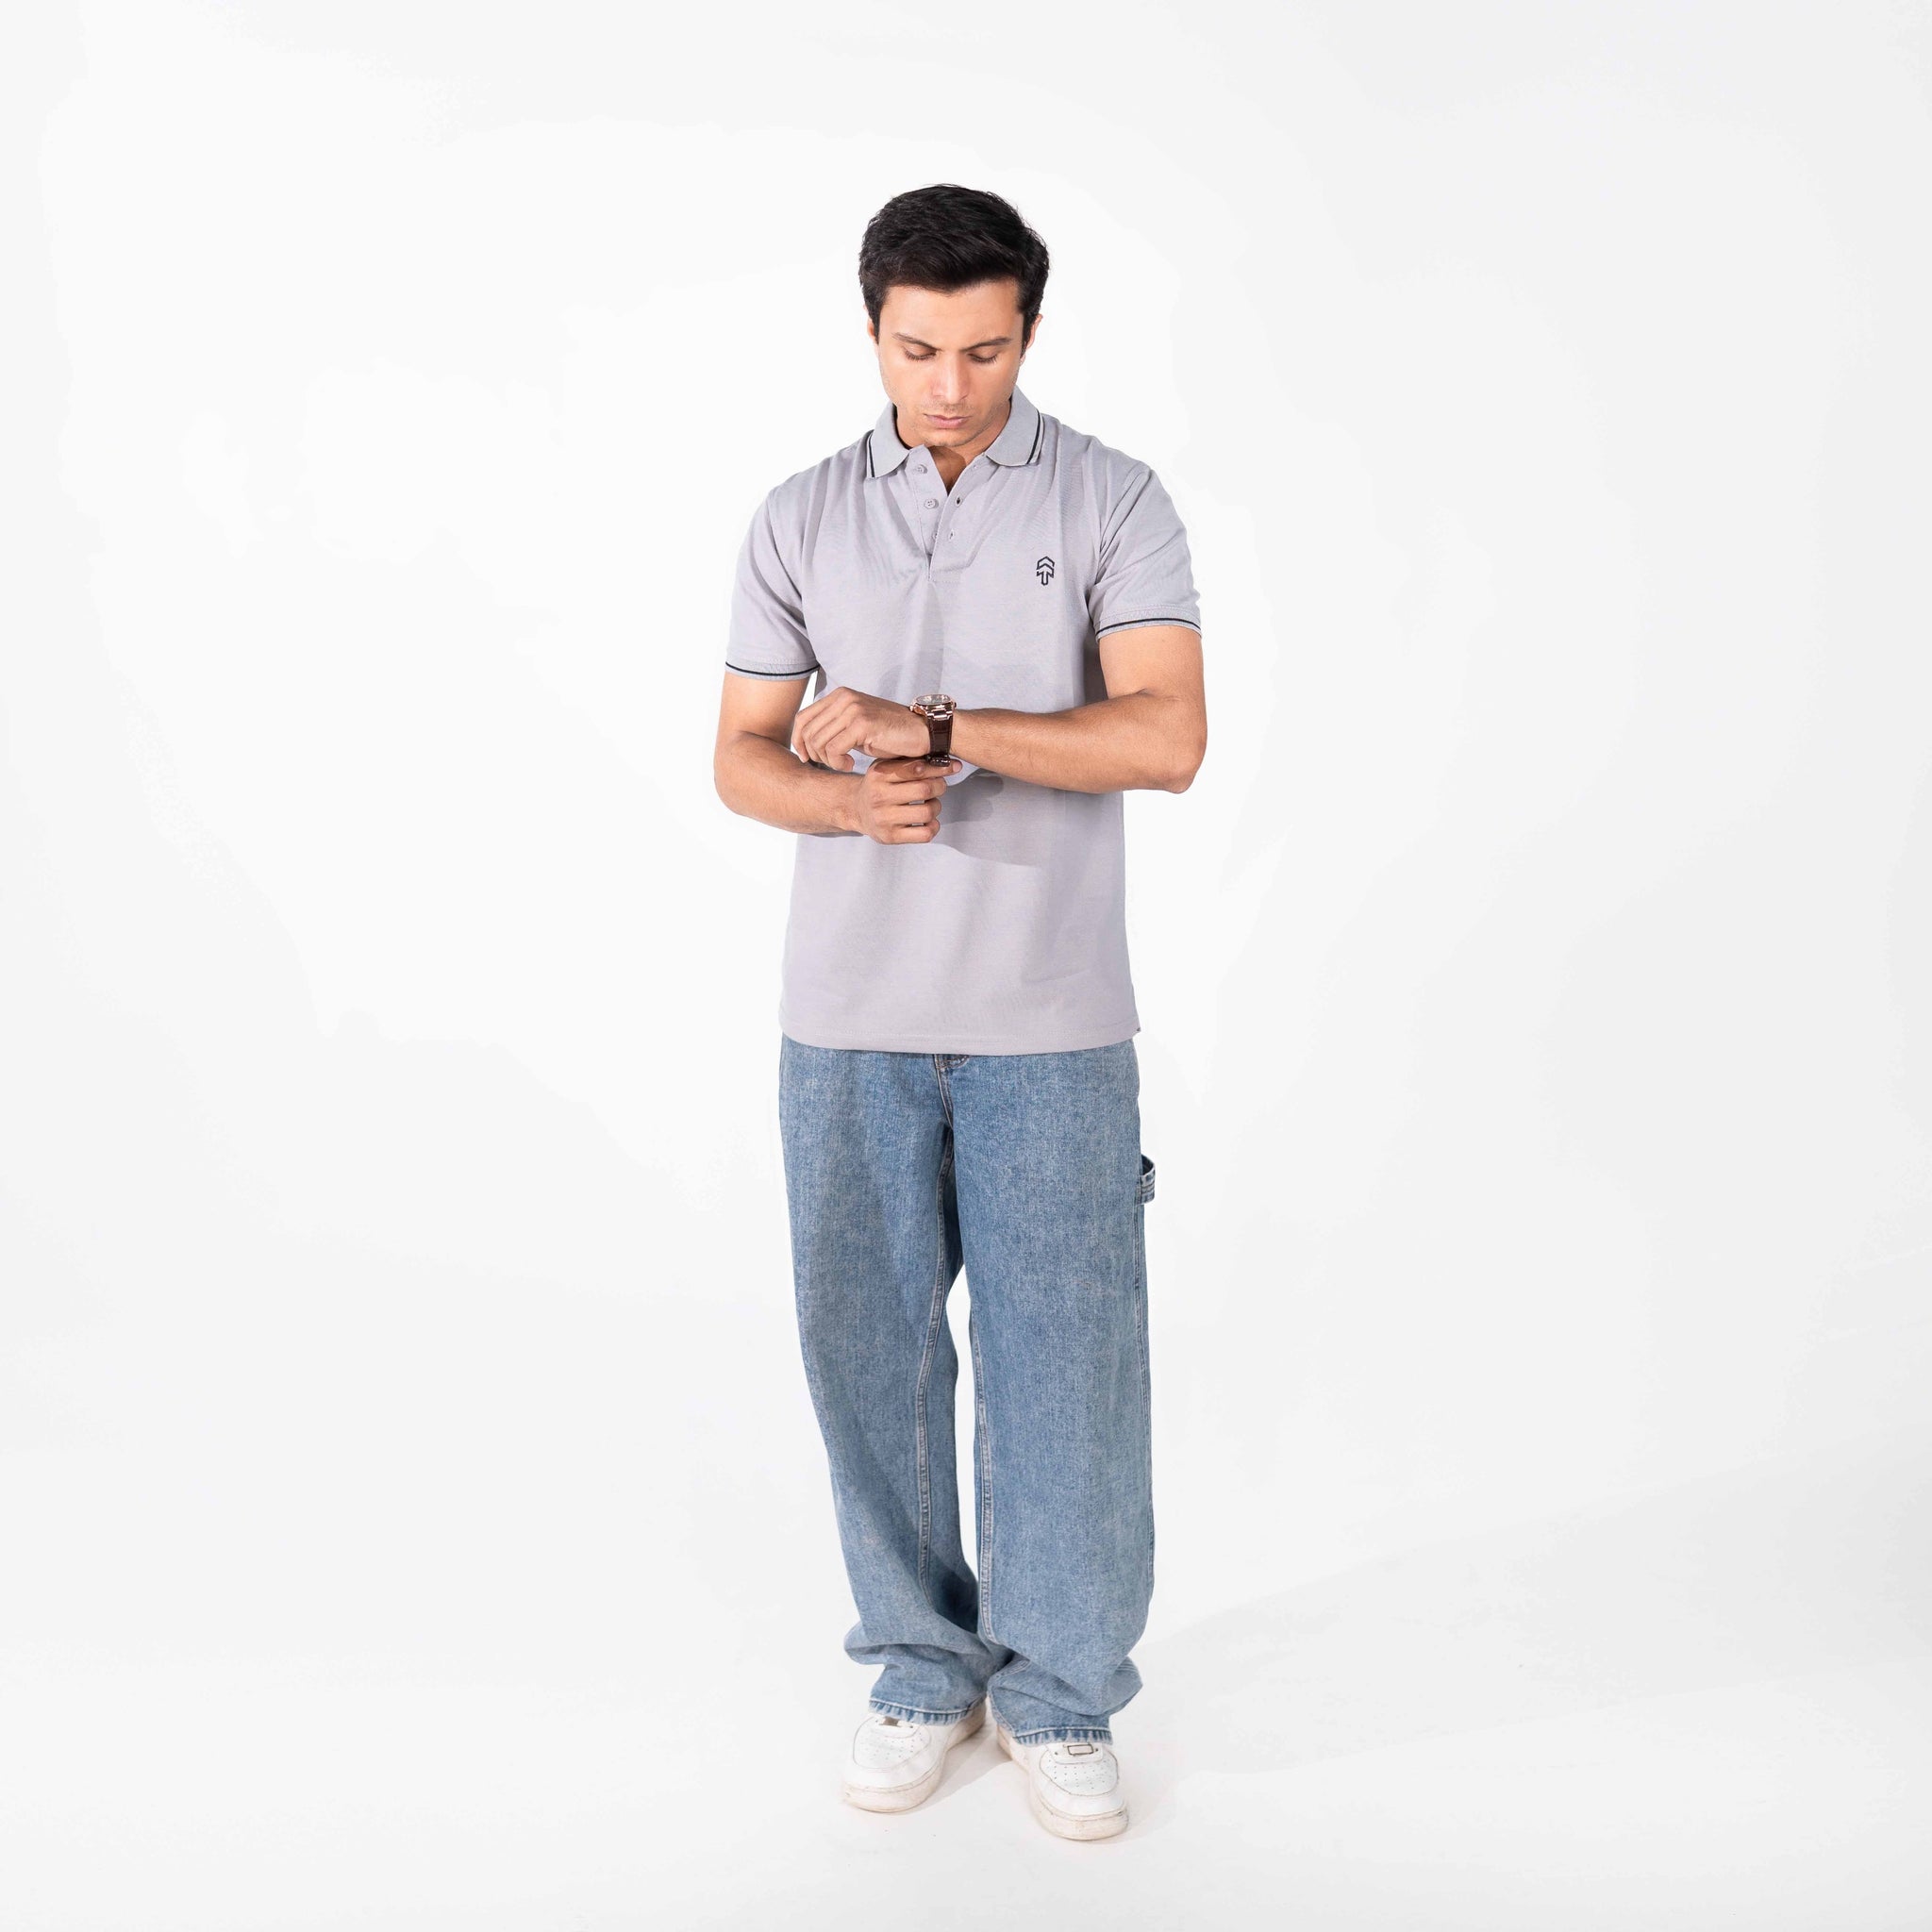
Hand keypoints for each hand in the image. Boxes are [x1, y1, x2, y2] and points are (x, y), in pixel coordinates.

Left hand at [792, 685, 930, 768]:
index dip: (799, 741)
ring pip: (819, 741)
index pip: (803, 718)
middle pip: (808, 731)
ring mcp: (852, 709)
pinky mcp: (862, 723)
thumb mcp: (856, 727)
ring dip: (828, 760)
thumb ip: (834, 728)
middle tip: (831, 764)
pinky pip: (834, 749)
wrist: (922, 732)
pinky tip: (850, 765)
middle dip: (813, 754)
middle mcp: (843, 698)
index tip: (807, 758)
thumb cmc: (890, 734)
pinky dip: (837, 763)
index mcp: (839, 695)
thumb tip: (806, 741)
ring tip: (844, 764)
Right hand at [848, 754, 962, 843]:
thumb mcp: (886, 766)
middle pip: (924, 790)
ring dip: (936, 806)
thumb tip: (946, 761)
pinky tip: (928, 820)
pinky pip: (925, 834)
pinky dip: (933, 826)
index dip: (939, 768)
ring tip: (931, 803)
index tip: (952, 767)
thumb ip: (910, 761)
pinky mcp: (891, 837)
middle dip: (939, 786)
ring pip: (927, 812)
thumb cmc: (878, 785)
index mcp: (879, 775)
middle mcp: (879, 796)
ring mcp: (884, 819)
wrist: (856, 808)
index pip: (916, 769)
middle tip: (938, 786)